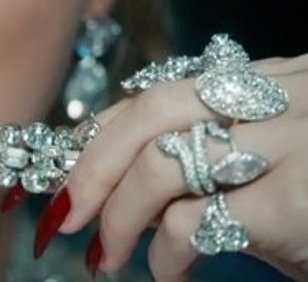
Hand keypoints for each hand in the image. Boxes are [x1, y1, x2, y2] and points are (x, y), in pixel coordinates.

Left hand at [43, 53, 307, 279]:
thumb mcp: (279, 168)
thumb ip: (214, 163)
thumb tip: (120, 191)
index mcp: (272, 83)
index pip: (159, 93)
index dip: (99, 133)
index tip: (61, 170)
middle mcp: (282, 98)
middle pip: (149, 112)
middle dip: (88, 165)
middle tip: (61, 216)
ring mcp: (295, 144)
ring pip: (161, 160)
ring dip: (114, 214)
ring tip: (103, 256)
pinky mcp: (298, 202)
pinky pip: (195, 221)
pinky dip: (163, 253)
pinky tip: (167, 275)